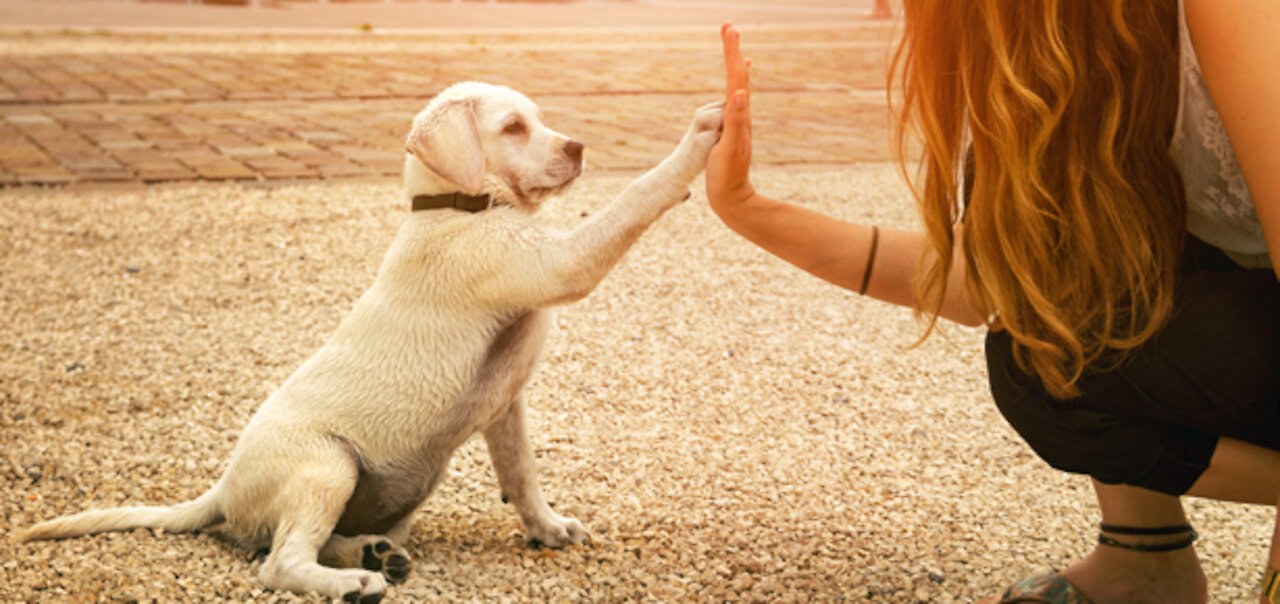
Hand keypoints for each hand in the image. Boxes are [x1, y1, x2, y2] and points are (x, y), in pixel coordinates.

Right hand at [706, 22, 757, 215]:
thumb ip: (735, 121)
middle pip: (737, 75)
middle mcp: (740, 114)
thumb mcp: (729, 148)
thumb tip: (740, 93)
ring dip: (733, 62)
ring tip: (732, 42)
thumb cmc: (728, 176)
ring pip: (736, 85)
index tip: (729, 28)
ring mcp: (736, 122)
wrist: (732, 198)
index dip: (731, 51)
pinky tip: (737, 87)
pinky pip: (733, 102)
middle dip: (732, 49)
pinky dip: (735, 86)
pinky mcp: (730, 130)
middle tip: (729, 26)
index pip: (735, 76)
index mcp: (739, 115)